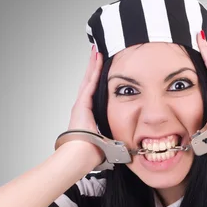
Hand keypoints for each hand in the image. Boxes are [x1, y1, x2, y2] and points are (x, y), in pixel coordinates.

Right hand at [66, 46, 103, 163]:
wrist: (81, 154)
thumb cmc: (93, 151)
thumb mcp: (106, 140)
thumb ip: (112, 135)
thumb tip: (125, 142)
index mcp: (88, 115)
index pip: (93, 92)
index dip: (97, 79)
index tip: (101, 69)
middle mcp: (83, 107)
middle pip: (89, 82)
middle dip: (93, 68)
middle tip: (96, 53)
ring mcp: (81, 104)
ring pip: (89, 79)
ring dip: (93, 65)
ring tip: (96, 51)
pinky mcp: (82, 103)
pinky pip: (90, 82)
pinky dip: (94, 70)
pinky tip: (97, 58)